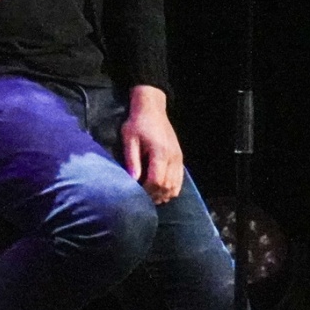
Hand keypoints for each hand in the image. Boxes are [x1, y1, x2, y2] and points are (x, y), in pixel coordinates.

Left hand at [121, 85, 184, 204]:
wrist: (152, 109)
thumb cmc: (137, 124)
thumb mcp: (129, 139)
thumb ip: (131, 160)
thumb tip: (132, 181)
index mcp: (160, 152)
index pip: (156, 180)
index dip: (146, 191)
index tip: (135, 193)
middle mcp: (172, 156)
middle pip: (167, 186)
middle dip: (154, 195)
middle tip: (141, 199)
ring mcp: (178, 158)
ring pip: (175, 185)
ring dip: (163, 194)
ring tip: (150, 197)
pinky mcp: (179, 158)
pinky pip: (179, 180)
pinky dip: (171, 189)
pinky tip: (161, 192)